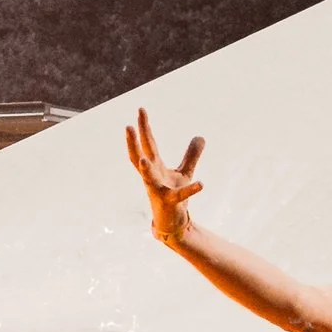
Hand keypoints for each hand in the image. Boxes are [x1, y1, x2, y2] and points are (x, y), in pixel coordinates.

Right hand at [126, 108, 204, 247]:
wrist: (170, 222)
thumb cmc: (173, 195)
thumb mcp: (184, 172)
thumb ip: (191, 155)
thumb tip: (201, 136)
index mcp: (155, 167)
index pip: (148, 144)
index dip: (144, 127)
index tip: (141, 110)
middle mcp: (152, 176)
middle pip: (142, 155)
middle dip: (136, 141)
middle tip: (129, 125)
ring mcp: (158, 190)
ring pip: (149, 178)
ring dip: (146, 169)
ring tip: (143, 159)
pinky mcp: (170, 203)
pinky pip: (181, 195)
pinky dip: (191, 189)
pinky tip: (201, 184)